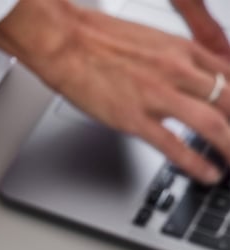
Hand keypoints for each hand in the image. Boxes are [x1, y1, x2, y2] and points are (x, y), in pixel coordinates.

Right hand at [0, 0, 229, 182]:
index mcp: (185, 50)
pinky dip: (197, 164)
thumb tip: (194, 79)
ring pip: (212, 124)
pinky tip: (209, 174)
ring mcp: (159, 96)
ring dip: (229, 147)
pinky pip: (175, 146)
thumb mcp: (155, 42)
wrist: (68, 43)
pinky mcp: (136, 119)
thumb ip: (180, 61)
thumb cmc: (102, 42)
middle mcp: (179, 71)